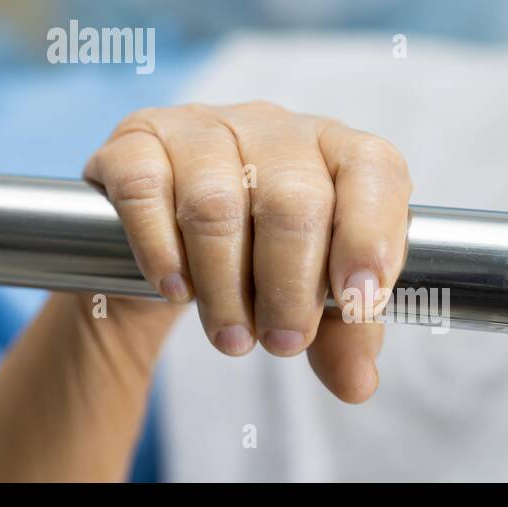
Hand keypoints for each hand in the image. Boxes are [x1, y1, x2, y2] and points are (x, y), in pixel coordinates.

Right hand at [84, 101, 411, 402]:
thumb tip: (356, 381)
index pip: (372, 168)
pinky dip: (161, 249)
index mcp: (332, 148)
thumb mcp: (306, 298)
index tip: (359, 300)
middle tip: (282, 342)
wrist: (164, 253)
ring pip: (216, 201)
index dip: (372, 233)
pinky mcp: (135, 140)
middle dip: (291, 286)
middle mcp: (270, 125)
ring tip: (231, 336)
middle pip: (293, 198)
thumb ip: (341, 334)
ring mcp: (199, 126)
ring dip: (225, 286)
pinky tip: (174, 289)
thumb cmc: (254, 264)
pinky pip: (145, 188)